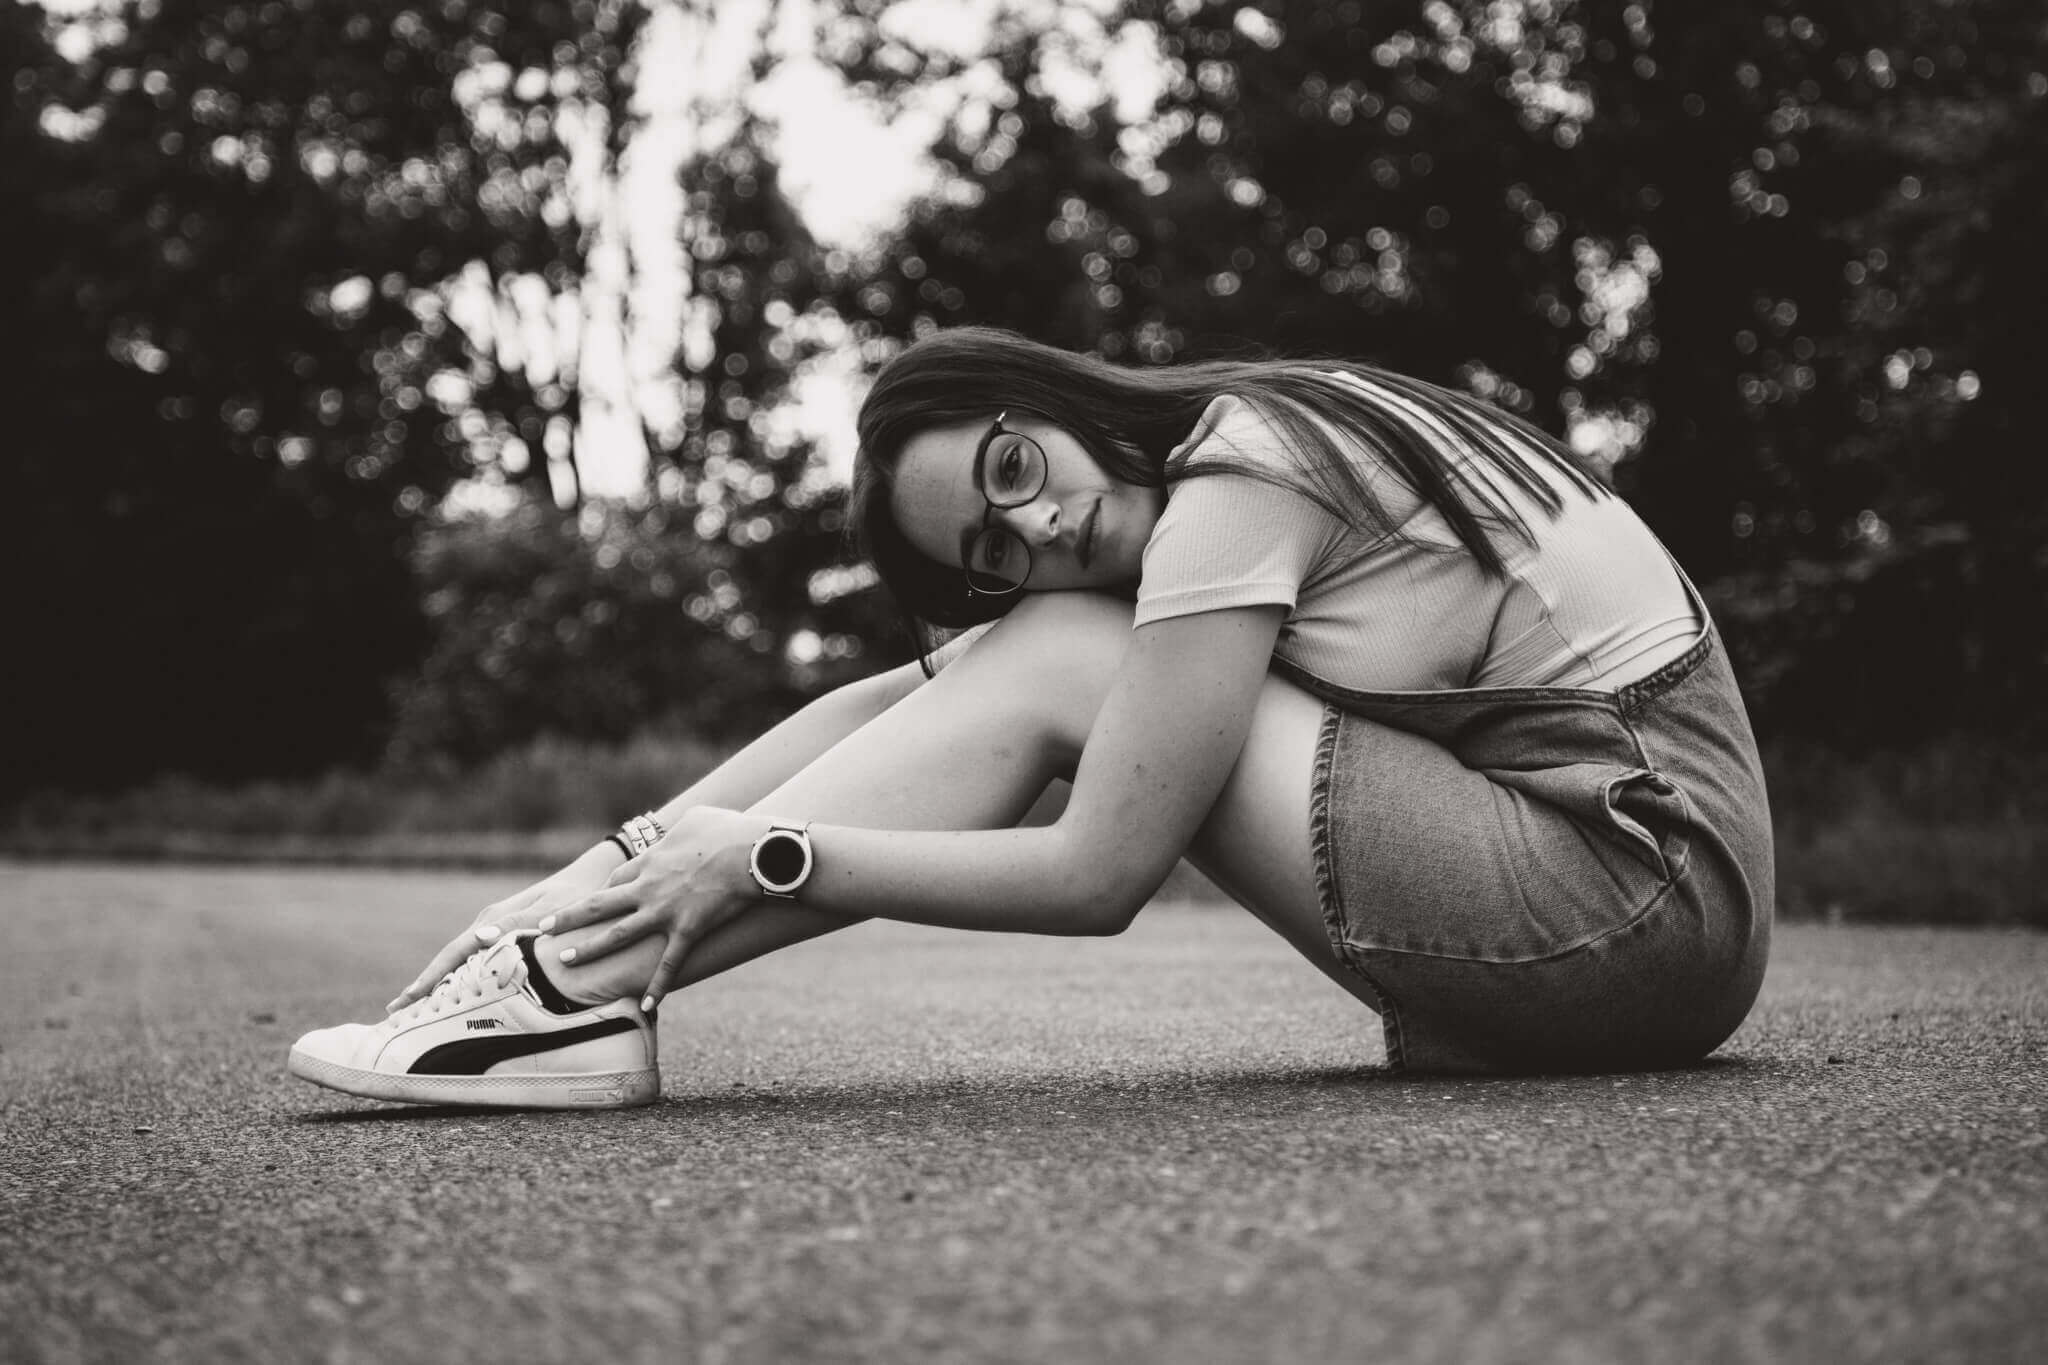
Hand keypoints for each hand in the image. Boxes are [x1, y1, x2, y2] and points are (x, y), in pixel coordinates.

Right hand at [385, 839, 627, 1012]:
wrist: (598, 877)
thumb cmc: (579, 899)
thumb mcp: (551, 913)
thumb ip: (517, 925)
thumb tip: (478, 937)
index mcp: (494, 921)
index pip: (452, 955)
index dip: (429, 979)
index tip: (406, 1001)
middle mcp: (488, 923)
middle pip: (448, 959)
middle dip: (423, 984)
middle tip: (395, 1012)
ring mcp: (495, 927)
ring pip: (460, 960)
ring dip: (438, 982)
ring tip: (415, 1008)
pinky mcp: (506, 931)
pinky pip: (476, 957)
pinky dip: (459, 975)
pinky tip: (453, 992)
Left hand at [536, 806, 768, 1010]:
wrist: (752, 853)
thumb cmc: (728, 830)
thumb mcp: (696, 819)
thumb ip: (678, 830)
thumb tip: (677, 832)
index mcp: (651, 861)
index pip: (617, 879)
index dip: (604, 891)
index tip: (595, 901)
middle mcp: (648, 888)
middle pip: (599, 905)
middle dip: (569, 917)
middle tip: (543, 928)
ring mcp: (665, 912)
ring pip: (617, 934)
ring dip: (590, 949)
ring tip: (566, 960)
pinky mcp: (688, 930)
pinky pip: (668, 964)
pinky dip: (658, 986)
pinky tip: (648, 1006)